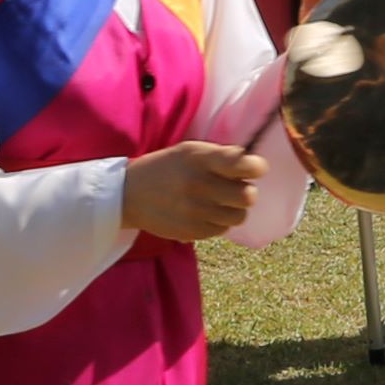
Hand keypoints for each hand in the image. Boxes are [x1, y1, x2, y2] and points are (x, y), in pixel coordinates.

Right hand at [121, 140, 266, 242]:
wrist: (129, 195)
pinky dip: (218, 222)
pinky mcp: (192, 232)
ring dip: (233, 209)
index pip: (243, 164)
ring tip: (217, 202)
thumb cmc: (166, 168)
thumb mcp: (189, 152)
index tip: (255, 168)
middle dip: (245, 191)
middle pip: (248, 196)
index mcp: (201, 159)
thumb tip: (254, 164)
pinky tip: (203, 213)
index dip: (256, 167)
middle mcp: (200, 185)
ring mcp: (196, 211)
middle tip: (234, 187)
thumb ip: (220, 157)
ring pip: (239, 216)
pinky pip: (222, 230)